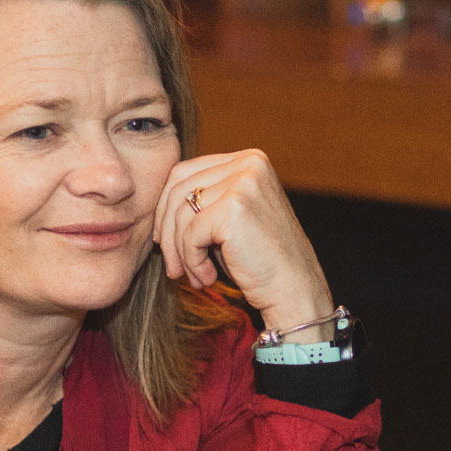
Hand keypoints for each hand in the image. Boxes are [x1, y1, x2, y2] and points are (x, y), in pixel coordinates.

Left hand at [155, 149, 334, 339]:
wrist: (295, 291)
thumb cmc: (261, 261)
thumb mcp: (230, 219)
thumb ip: (203, 200)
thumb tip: (156, 204)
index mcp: (249, 159)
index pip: (184, 171)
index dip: (165, 207)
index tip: (162, 239)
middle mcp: (249, 163)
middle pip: (177, 188)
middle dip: (167, 231)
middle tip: (173, 267)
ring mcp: (243, 182)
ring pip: (181, 213)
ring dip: (180, 252)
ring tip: (195, 276)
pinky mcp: (235, 208)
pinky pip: (190, 234)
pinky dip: (191, 261)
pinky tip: (207, 277)